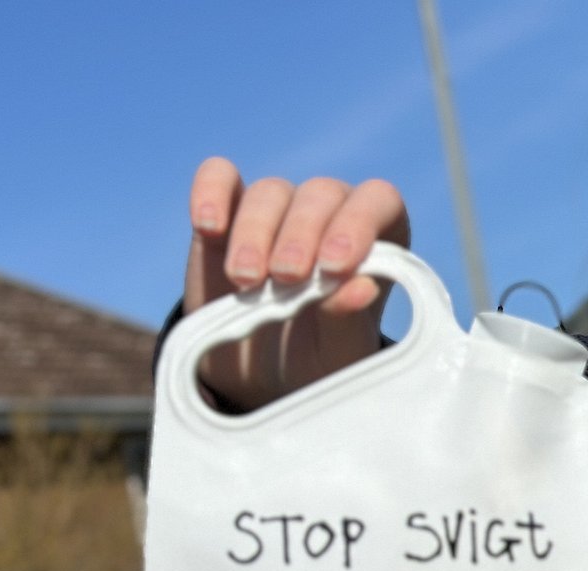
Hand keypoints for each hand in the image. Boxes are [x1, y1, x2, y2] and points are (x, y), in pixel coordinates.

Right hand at [183, 157, 409, 410]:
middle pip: (320, 194)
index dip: (358, 223)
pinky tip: (208, 226)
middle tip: (286, 278)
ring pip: (270, 192)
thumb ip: (351, 317)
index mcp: (375, 239)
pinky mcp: (228, 211)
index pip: (379, 201)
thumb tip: (363, 287)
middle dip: (301, 234)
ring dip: (256, 232)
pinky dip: (211, 192)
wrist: (266, 376)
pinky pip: (219, 177)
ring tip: (247, 280)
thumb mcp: (340, 350)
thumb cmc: (320, 356)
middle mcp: (330, 213)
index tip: (335, 266)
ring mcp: (278, 209)